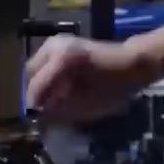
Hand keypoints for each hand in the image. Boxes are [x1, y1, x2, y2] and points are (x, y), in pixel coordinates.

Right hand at [25, 35, 161, 122]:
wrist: (132, 63)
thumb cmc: (114, 87)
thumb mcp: (86, 106)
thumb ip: (59, 111)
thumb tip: (40, 117)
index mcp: (61, 60)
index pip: (36, 88)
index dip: (36, 107)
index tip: (39, 122)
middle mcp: (53, 46)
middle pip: (31, 76)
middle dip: (37, 95)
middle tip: (48, 111)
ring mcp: (56, 42)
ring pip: (35, 69)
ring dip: (42, 85)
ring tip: (55, 100)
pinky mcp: (61, 44)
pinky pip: (45, 63)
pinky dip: (48, 77)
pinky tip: (61, 88)